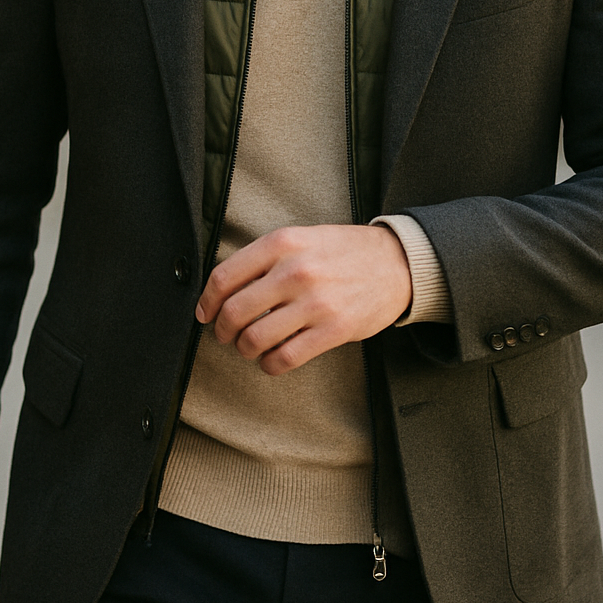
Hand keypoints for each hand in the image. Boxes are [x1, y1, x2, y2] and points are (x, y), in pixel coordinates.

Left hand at [196, 224, 412, 375]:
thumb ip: (265, 258)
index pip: (225, 277)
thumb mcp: (301, 237)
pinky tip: (272, 358)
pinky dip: (270, 364)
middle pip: (235, 312)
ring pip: (255, 339)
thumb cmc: (343, 251)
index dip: (207, 301)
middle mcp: (295, 271)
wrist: (396, 262)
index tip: (205, 313)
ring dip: (245, 349)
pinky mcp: (334, 330)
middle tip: (225, 334)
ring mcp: (316, 302)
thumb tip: (224, 290)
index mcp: (283, 243)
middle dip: (222, 330)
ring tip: (250, 346)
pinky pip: (285, 358)